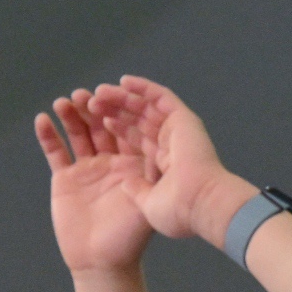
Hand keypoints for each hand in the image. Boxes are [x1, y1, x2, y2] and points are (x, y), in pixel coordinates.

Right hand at [36, 92, 155, 274]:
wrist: (103, 263)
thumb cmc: (131, 237)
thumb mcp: (147, 201)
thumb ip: (151, 174)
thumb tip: (159, 144)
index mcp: (134, 162)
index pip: (126, 129)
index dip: (119, 111)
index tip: (112, 95)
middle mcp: (111, 161)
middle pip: (101, 126)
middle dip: (93, 108)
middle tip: (84, 94)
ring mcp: (88, 168)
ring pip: (78, 134)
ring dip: (71, 116)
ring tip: (64, 102)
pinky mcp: (66, 178)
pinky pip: (56, 152)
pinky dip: (49, 136)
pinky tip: (43, 119)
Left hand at [84, 77, 252, 246]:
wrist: (200, 204)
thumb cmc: (177, 210)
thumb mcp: (148, 204)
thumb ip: (137, 191)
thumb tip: (125, 184)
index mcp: (162, 162)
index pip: (136, 138)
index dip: (118, 128)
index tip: (98, 121)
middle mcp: (170, 142)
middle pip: (138, 119)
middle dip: (114, 109)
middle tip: (91, 102)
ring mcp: (178, 129)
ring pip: (146, 106)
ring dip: (123, 97)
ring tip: (100, 91)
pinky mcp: (183, 119)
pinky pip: (160, 97)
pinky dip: (143, 87)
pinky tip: (123, 81)